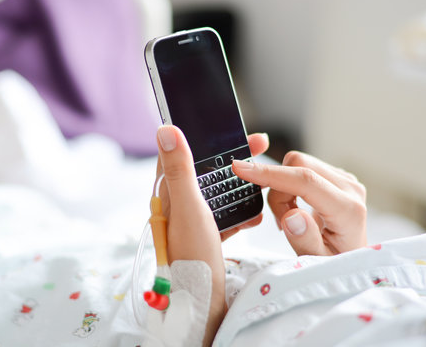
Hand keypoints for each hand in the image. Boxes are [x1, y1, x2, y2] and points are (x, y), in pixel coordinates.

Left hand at [154, 126, 266, 344]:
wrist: (200, 299)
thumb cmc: (192, 252)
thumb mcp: (188, 206)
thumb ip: (179, 169)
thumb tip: (165, 129)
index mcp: (166, 192)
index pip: (179, 152)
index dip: (198, 135)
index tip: (225, 126)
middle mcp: (176, 204)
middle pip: (202, 170)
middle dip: (228, 156)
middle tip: (257, 145)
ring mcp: (190, 220)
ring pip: (215, 192)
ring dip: (236, 182)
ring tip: (260, 176)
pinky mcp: (204, 235)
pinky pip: (223, 215)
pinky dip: (239, 211)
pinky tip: (255, 215)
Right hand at [232, 151, 366, 255]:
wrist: (348, 258)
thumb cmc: (332, 264)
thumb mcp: (316, 263)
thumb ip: (305, 240)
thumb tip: (292, 215)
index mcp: (348, 211)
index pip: (305, 181)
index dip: (270, 173)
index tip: (240, 169)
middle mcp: (350, 189)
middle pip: (298, 166)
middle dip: (278, 190)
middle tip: (281, 221)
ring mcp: (345, 180)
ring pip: (298, 165)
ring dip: (283, 189)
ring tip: (291, 218)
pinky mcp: (337, 176)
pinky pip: (302, 169)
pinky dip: (290, 187)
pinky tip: (297, 209)